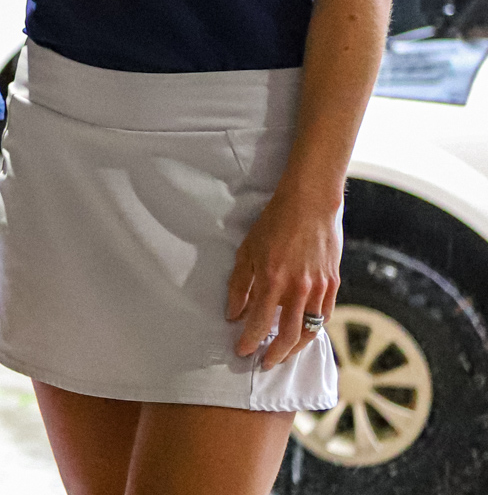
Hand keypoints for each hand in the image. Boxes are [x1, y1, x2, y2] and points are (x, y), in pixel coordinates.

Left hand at [226, 192, 341, 369]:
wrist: (310, 204)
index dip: (250, 341)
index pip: (259, 322)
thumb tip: (234, 315)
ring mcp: (319, 288)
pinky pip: (325, 316)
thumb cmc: (273, 224)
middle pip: (288, 335)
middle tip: (264, 363)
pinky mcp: (333, 284)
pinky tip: (303, 335)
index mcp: (272, 280)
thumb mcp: (247, 251)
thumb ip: (240, 286)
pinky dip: (314, 330)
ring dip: (295, 348)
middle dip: (275, 354)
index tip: (242, 351)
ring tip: (283, 356)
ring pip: (310, 330)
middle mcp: (298, 288)